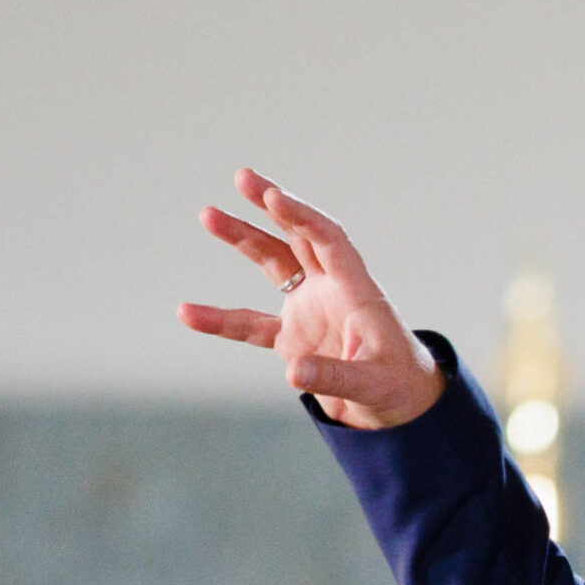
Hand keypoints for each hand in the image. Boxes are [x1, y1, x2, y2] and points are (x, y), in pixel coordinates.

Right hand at [178, 169, 445, 428]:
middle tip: (243, 177)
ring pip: (272, 265)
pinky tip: (187, 313)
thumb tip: (293, 372)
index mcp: (356, 290)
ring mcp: (309, 310)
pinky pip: (249, 325)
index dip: (302, 218)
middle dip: (272, 207)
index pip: (328, 241)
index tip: (273, 197)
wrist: (398, 406)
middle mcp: (331, 291)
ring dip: (244, 239)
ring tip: (208, 214)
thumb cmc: (397, 386)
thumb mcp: (372, 384)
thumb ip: (334, 376)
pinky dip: (221, 320)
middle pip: (299, 237)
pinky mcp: (292, 338)